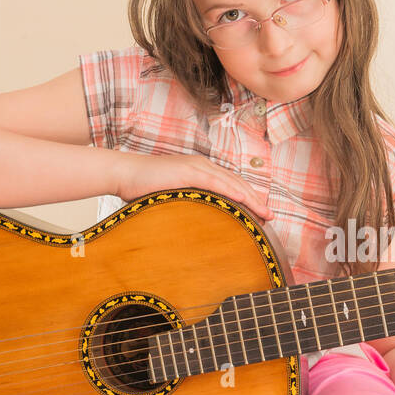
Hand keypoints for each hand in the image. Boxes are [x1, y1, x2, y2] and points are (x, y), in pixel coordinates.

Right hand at [113, 152, 270, 220]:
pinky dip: (231, 191)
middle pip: (236, 183)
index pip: (231, 184)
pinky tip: (244, 200)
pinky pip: (215, 182)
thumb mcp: (172, 198)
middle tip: (271, 216)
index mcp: (200, 172)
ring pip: (230, 182)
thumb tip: (196, 227)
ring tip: (264, 212)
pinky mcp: (188, 171)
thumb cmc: (143, 189)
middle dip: (256, 200)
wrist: (124, 173)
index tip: (261, 214)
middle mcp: (202, 166)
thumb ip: (187, 206)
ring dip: (250, 198)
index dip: (248, 198)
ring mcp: (196, 167)